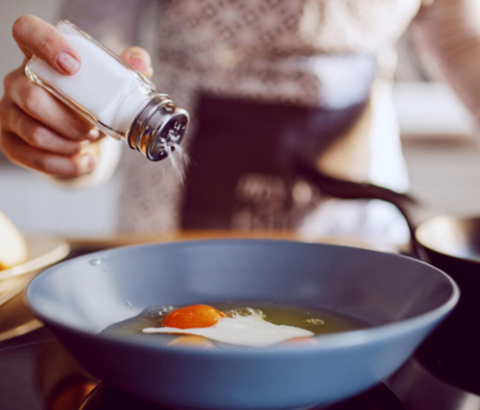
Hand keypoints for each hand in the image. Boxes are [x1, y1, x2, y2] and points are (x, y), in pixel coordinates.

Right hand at [0, 15, 152, 176]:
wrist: (83, 133)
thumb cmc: (93, 100)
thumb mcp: (112, 82)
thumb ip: (128, 68)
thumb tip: (141, 64)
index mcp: (40, 56)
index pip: (28, 32)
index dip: (46, 44)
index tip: (74, 66)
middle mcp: (18, 81)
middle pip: (32, 97)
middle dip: (70, 120)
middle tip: (93, 128)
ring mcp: (10, 112)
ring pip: (34, 132)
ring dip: (69, 144)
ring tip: (89, 143)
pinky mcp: (11, 142)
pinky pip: (34, 158)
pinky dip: (66, 165)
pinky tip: (86, 162)